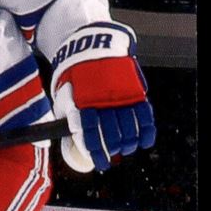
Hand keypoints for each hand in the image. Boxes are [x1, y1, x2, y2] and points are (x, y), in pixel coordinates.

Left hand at [51, 24, 155, 172]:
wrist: (91, 46)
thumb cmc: (75, 78)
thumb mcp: (64, 97)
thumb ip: (68, 119)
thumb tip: (67, 144)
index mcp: (82, 104)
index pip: (90, 135)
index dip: (97, 153)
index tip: (101, 164)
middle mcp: (102, 101)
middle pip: (112, 135)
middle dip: (114, 149)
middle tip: (114, 154)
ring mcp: (120, 96)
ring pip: (129, 128)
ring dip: (129, 143)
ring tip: (126, 148)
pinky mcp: (134, 90)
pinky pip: (144, 115)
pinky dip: (147, 131)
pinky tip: (144, 141)